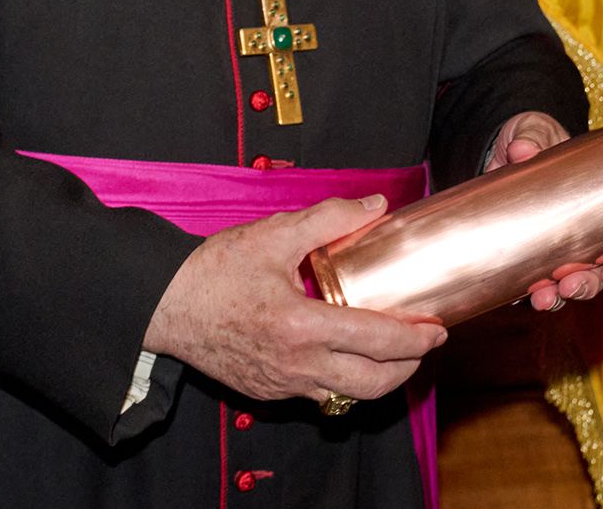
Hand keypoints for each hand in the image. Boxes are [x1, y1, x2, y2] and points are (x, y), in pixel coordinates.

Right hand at [143, 195, 445, 403]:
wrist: (164, 305)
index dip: (416, 338)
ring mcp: (282, 384)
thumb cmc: (214, 271)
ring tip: (395, 353)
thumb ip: (330, 218)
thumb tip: (375, 205)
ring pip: (348, 397)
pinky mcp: (268, 391)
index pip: (378, 342)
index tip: (438, 326)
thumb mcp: (275, 234)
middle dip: (409, 367)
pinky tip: (350, 356)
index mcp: (302, 326)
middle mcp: (297, 364)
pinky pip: (319, 396)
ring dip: (380, 380)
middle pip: (373, 384)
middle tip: (424, 343)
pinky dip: (345, 382)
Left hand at [487, 111, 602, 310]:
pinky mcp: (522, 252)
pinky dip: (526, 293)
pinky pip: (528, 281)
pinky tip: (519, 296)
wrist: (502, 148)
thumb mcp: (535, 130)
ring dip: (558, 297)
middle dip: (587, 286)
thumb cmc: (533, 137)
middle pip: (595, 272)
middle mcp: (580, 234)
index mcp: (598, 205)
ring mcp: (552, 247)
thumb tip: (522, 151)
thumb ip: (531, 137)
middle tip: (571, 287)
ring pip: (564, 283)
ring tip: (544, 299)